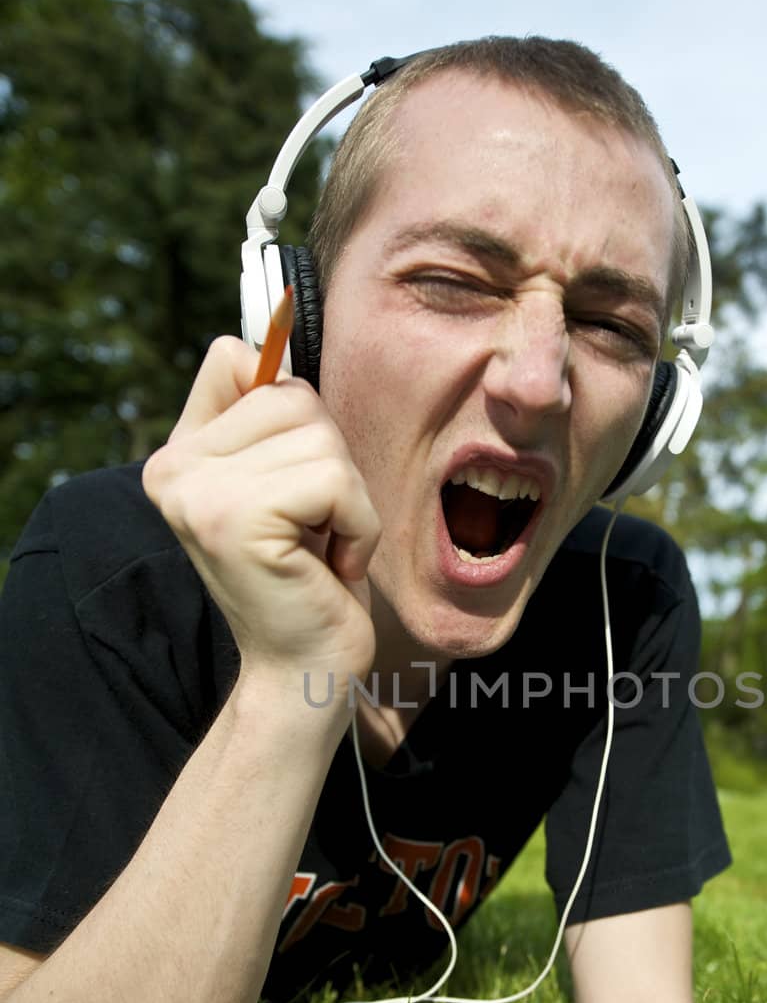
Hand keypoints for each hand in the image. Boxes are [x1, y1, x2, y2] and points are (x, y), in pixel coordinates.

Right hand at [142, 336, 379, 697]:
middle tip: (314, 527)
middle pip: (293, 396)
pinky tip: (330, 563)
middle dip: (331, 462)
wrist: (304, 668)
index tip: (295, 480)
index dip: (289, 410)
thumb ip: (267, 420)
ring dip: (348, 498)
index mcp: (178, 454)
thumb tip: (268, 335)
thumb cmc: (309, 576)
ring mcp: (197, 493)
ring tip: (321, 546)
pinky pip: (334, 479)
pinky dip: (357, 524)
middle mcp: (172, 468)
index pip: (238, 358)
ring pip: (319, 437)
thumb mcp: (282, 483)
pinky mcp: (236, 519)